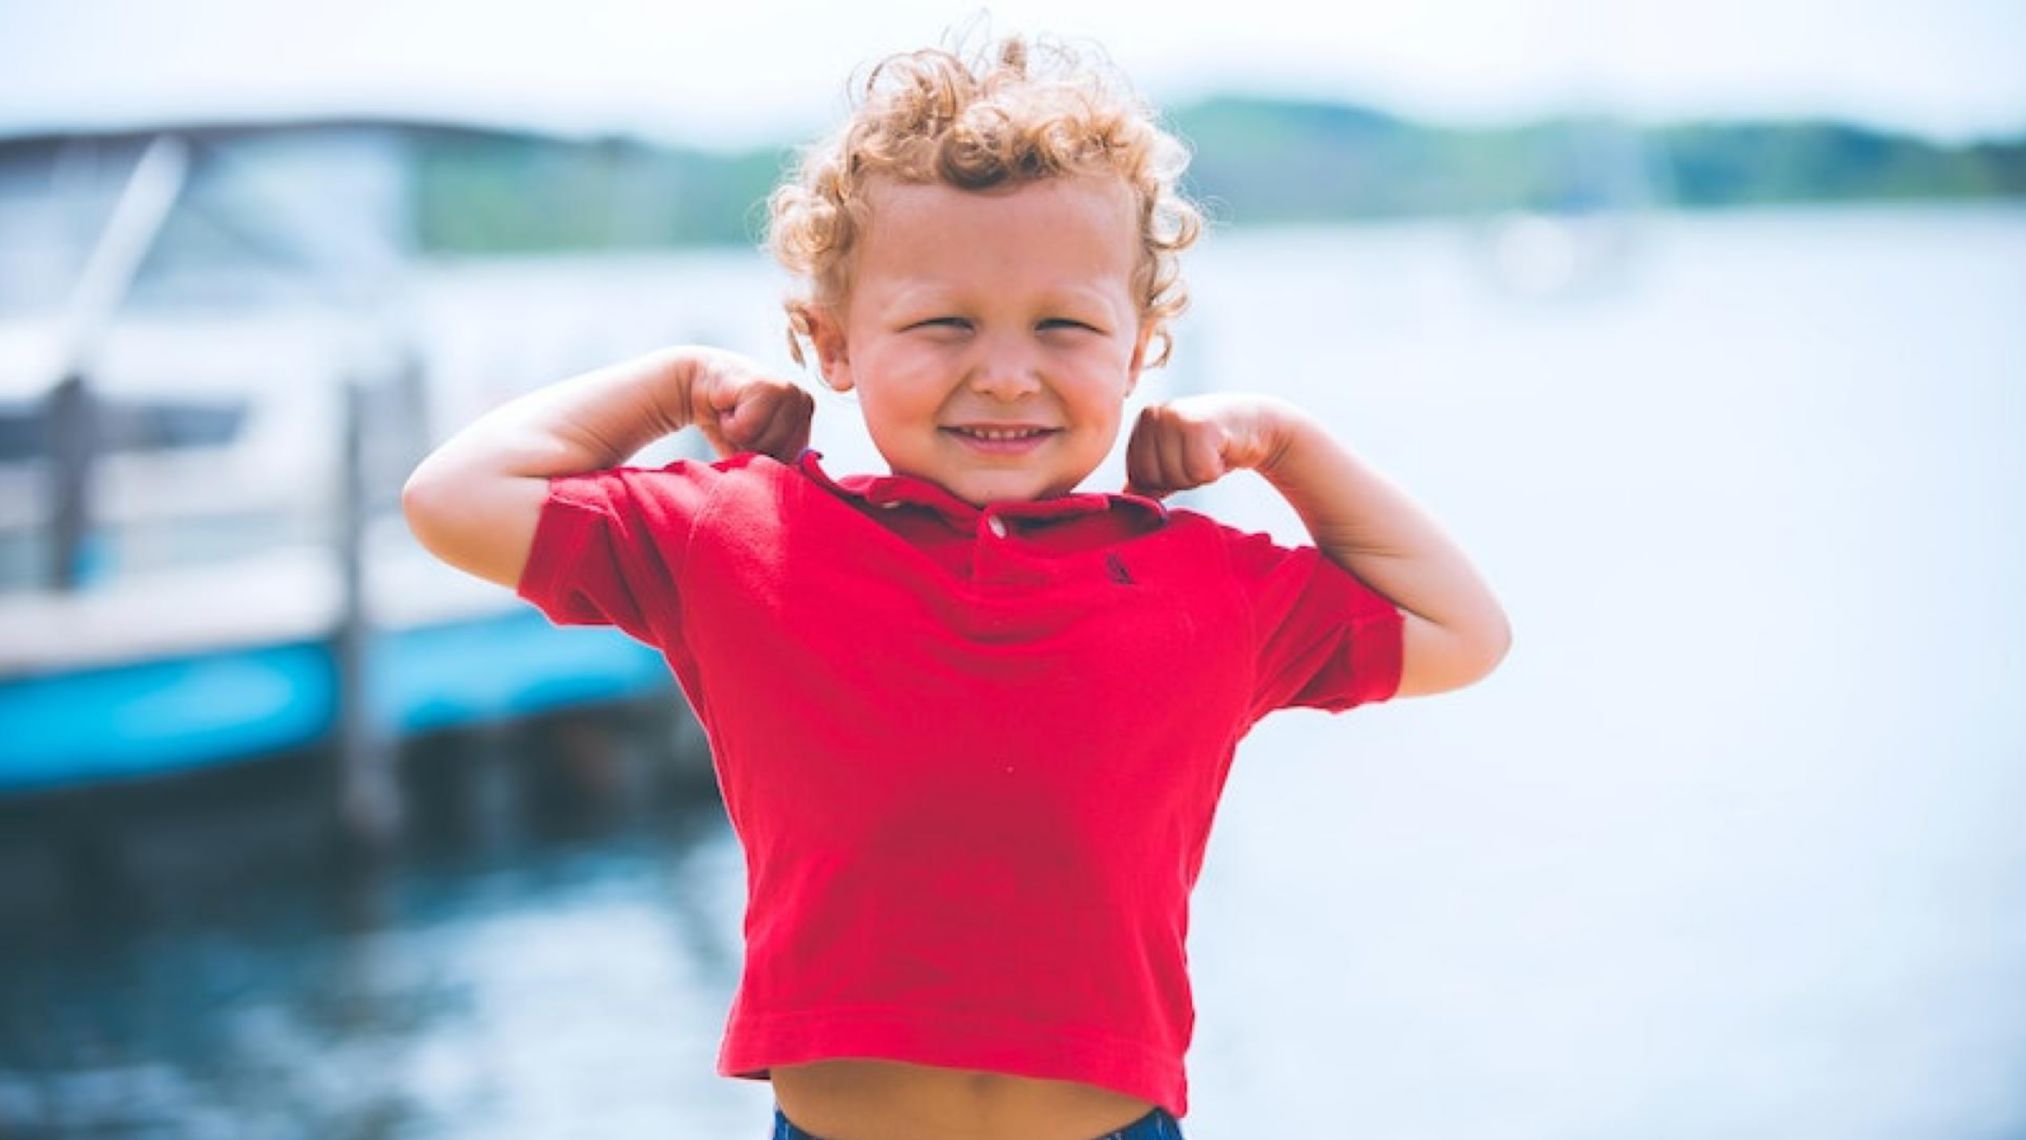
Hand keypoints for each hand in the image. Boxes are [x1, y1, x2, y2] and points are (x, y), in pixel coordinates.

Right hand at [688, 351, 814, 461]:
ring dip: (740, 437)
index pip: (794, 463)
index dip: (764, 458)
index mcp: (806, 416)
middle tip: (739, 423)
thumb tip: (784, 490)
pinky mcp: (769, 387)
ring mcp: (790, 391)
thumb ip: (775, 467)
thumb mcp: (756, 450)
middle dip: (752, 448)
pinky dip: (731, 425)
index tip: (750, 435)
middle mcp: (804, 401)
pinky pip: (749, 429)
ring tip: (734, 415)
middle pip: (783, 456)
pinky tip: (728, 407)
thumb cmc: (727, 422)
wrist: (695, 384)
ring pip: (767, 444)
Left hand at [1124, 393, 1294, 497]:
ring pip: (1176, 478)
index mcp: (1143, 421)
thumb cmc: (1212, 444)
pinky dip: (1215, 471)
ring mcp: (1174, 417)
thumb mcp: (1174, 458)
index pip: (1138, 477)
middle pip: (1154, 479)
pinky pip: (1199, 473)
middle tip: (1202, 455)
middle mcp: (1154, 414)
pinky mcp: (1198, 426)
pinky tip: (1223, 451)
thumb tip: (1123, 498)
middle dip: (1182, 479)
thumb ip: (1148, 477)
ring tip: (1212, 452)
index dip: (1166, 480)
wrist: (1256, 423)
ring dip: (1200, 475)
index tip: (1186, 459)